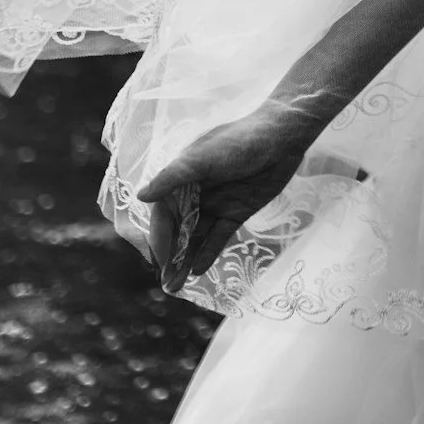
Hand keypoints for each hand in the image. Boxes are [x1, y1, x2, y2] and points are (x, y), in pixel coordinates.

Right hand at [134, 101, 327, 292]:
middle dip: (170, 256)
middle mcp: (196, 193)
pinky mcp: (237, 212)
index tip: (156, 262)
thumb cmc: (237, 141)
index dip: (159, 238)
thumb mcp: (201, 158)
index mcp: (182, 177)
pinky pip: (219, 237)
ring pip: (197, 237)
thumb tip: (141, 196)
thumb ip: (172, 178)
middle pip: (178, 229)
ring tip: (176, 286)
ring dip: (186, 260)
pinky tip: (198, 271)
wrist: (282, 137)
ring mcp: (216, 204)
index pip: (163, 213)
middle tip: (165, 283)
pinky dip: (208, 253)